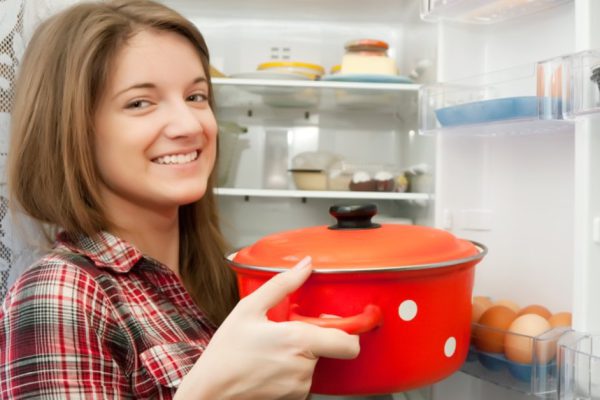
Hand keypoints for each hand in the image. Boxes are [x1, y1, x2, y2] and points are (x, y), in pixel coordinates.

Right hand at [175, 256, 359, 399]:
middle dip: (315, 339)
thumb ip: (283, 284)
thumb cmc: (225, 352)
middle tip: (288, 332)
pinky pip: (302, 379)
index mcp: (298, 341)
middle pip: (329, 349)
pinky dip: (292, 370)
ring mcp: (299, 387)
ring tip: (273, 349)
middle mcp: (304, 367)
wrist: (210, 391)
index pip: (349, 343)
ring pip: (315, 364)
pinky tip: (270, 364)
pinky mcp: (293, 399)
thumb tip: (305, 264)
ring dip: (302, 355)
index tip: (338, 323)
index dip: (349, 332)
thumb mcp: (249, 308)